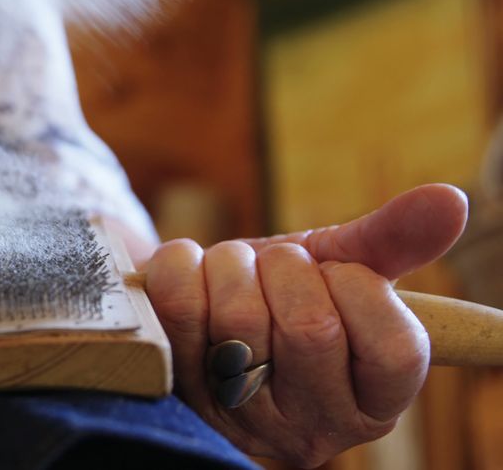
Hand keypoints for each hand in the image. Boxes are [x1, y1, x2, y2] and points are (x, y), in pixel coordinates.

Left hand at [145, 184, 467, 466]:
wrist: (200, 300)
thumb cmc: (280, 291)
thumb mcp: (339, 265)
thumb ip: (392, 240)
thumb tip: (449, 201)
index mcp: (372, 402)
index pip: (396, 349)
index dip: (359, 287)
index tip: (333, 272)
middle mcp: (312, 427)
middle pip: (311, 329)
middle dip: (286, 267)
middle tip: (275, 265)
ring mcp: (241, 418)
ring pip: (240, 320)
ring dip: (232, 264)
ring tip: (234, 270)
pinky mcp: (180, 394)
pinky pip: (178, 308)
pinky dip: (182, 265)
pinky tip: (194, 276)